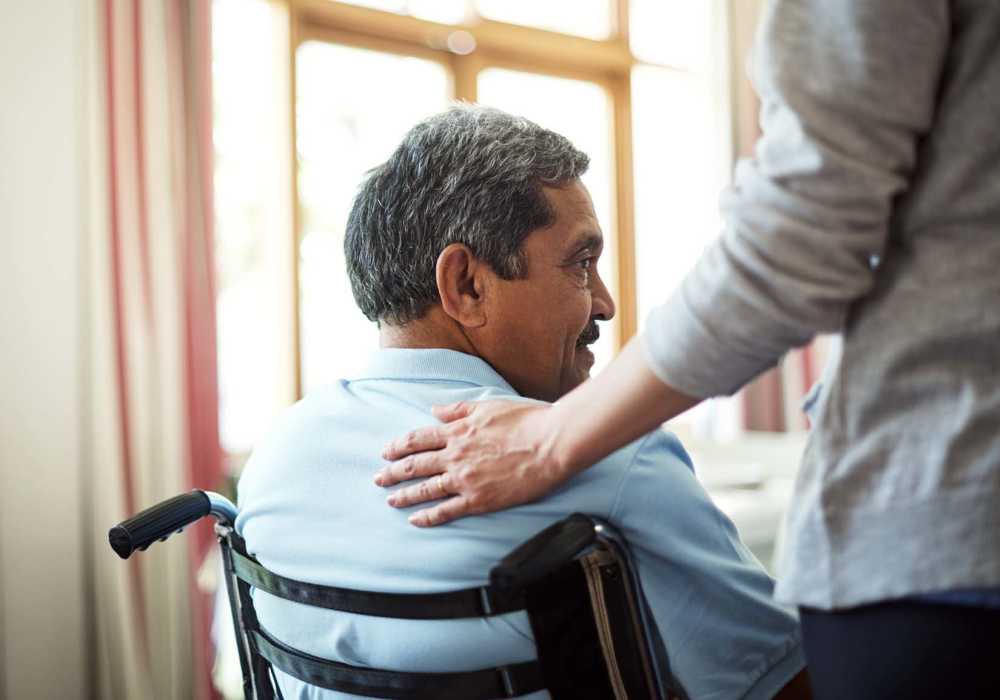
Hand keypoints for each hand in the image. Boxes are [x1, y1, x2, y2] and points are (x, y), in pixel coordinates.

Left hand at [375, 400, 569, 526]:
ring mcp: (465, 479)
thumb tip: (435, 410)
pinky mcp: (479, 499)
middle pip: (414, 465)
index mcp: (457, 431)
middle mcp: (455, 455)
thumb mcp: (488, 406)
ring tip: (391, 500)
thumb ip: (458, 409)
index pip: (418, 439)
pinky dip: (428, 516)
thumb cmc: (526, 420)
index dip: (398, 446)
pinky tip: (416, 520)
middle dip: (393, 473)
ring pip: (425, 489)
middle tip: (379, 479)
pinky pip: (447, 510)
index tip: (386, 452)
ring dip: (404, 495)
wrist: (551, 443)